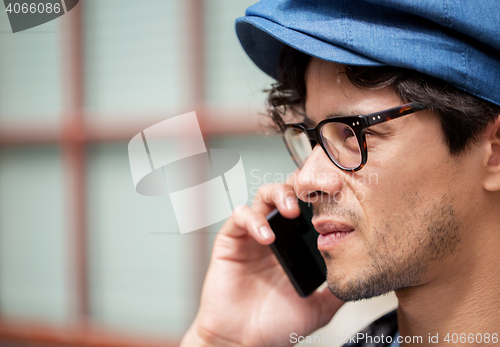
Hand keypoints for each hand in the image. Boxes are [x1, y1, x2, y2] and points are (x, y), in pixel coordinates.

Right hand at [180, 181, 343, 346]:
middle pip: (286, 194)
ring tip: (290, 211)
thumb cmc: (274, 327)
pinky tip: (266, 237)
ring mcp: (252, 237)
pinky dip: (253, 220)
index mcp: (293, 248)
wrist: (243, 342)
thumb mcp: (318, 308)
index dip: (318, 199)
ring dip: (278, 196)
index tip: (334, 198)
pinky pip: (239, 216)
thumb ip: (337, 291)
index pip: (306, 210)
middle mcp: (274, 237)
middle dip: (298, 189)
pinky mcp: (230, 241)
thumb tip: (361, 278)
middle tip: (311, 198)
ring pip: (263, 197)